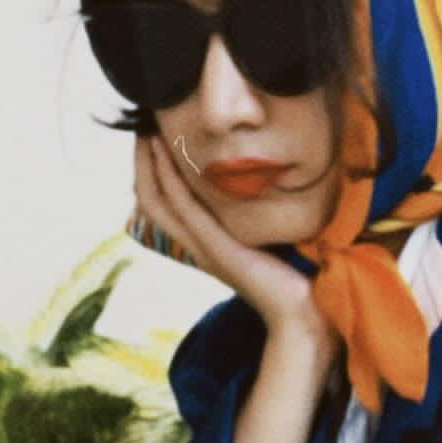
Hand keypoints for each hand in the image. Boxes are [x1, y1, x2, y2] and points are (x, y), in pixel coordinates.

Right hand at [134, 133, 336, 347]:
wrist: (300, 316)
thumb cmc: (292, 277)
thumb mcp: (264, 238)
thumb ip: (253, 215)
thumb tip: (262, 181)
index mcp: (202, 243)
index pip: (160, 203)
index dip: (149, 170)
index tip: (150, 136)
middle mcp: (196, 246)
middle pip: (150, 200)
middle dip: (141, 163)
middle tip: (140, 126)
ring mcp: (204, 249)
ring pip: (160, 203)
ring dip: (150, 165)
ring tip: (147, 133)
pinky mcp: (218, 251)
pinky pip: (186, 210)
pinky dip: (173, 181)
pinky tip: (168, 156)